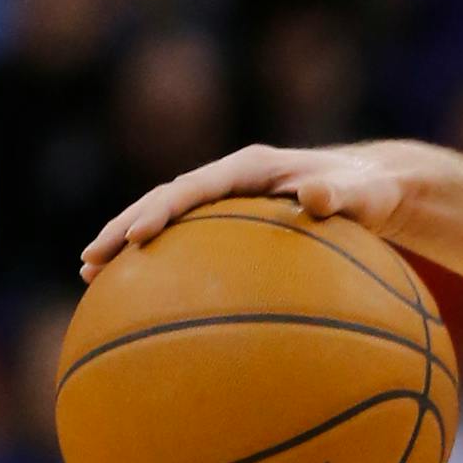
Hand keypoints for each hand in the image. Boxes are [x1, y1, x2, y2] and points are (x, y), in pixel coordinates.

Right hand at [79, 141, 420, 282]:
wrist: (374, 188)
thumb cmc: (369, 193)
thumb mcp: (361, 195)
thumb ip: (338, 197)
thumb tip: (316, 198)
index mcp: (252, 167)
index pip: (196, 186)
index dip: (164, 209)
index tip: (138, 236)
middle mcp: (232, 178)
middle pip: (165, 199)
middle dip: (124, 227)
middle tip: (89, 260)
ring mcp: (228, 198)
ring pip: (167, 218)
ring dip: (128, 241)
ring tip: (89, 274)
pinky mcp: (231, 221)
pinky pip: (187, 238)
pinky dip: (158, 259)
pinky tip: (135, 296)